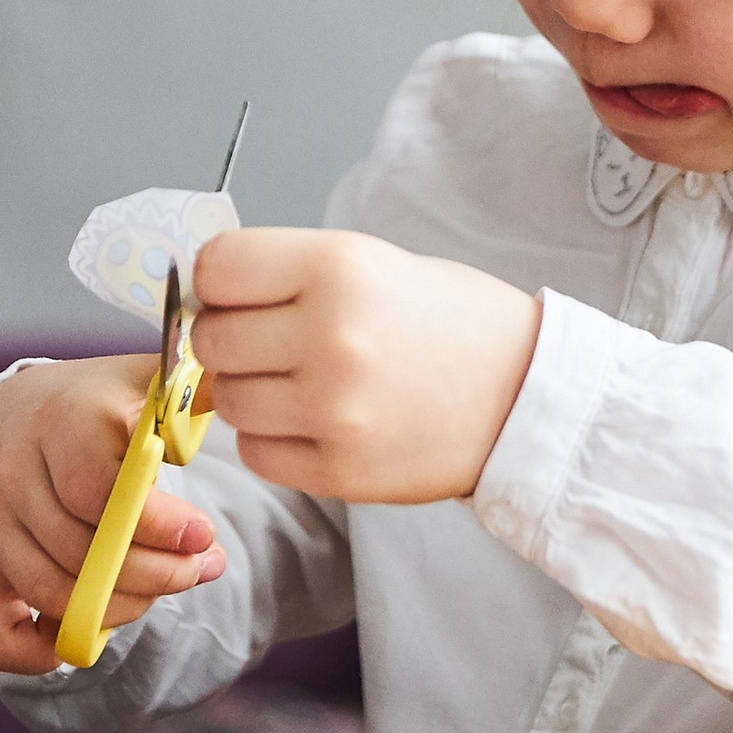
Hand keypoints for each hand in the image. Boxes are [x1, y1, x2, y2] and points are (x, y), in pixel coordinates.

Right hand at [0, 355, 226, 672]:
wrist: (9, 411)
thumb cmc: (93, 405)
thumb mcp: (142, 382)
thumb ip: (190, 392)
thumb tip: (238, 393)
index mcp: (59, 422)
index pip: (97, 489)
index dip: (155, 525)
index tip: (204, 536)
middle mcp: (11, 474)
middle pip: (81, 550)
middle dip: (157, 573)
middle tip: (202, 566)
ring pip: (53, 592)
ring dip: (122, 606)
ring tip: (165, 583)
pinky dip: (40, 652)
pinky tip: (87, 632)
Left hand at [192, 227, 541, 503]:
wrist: (526, 395)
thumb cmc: (451, 322)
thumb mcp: (374, 263)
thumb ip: (290, 276)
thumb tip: (205, 301)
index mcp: (338, 267)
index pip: (216, 268)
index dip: (219, 283)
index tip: (238, 294)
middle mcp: (330, 335)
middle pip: (213, 341)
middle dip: (231, 341)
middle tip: (272, 344)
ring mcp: (334, 409)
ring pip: (228, 401)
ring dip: (251, 393)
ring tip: (302, 384)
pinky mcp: (340, 470)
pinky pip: (257, 453)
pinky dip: (274, 439)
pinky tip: (317, 422)